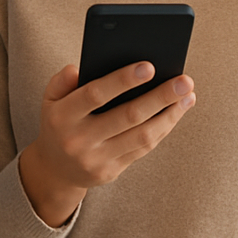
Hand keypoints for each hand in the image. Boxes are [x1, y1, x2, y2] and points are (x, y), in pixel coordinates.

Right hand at [19, 63, 195, 227]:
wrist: (55, 169)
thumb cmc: (58, 122)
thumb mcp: (50, 98)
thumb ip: (61, 80)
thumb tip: (77, 68)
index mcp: (63, 116)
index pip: (95, 94)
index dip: (123, 80)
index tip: (149, 66)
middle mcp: (79, 140)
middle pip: (127, 116)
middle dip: (160, 97)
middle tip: (184, 80)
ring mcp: (97, 159)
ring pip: (141, 136)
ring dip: (169, 114)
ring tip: (188, 95)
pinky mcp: (112, 172)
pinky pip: (143, 148)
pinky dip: (162, 128)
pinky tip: (176, 112)